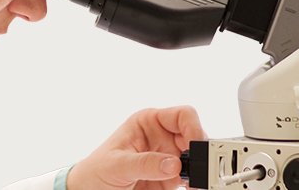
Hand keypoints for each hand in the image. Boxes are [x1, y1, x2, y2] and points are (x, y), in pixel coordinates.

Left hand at [66, 106, 206, 189]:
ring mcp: (168, 158)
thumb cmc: (96, 170)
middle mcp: (162, 137)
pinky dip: (197, 183)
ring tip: (198, 181)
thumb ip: (144, 163)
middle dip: (200, 150)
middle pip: (194, 137)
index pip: (181, 115)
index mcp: (148, 121)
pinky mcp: (170, 179)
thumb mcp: (116, 164)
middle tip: (202, 167)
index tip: (196, 145)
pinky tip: (193, 187)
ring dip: (201, 169)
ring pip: (197, 159)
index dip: (193, 126)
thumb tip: (173, 164)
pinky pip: (192, 179)